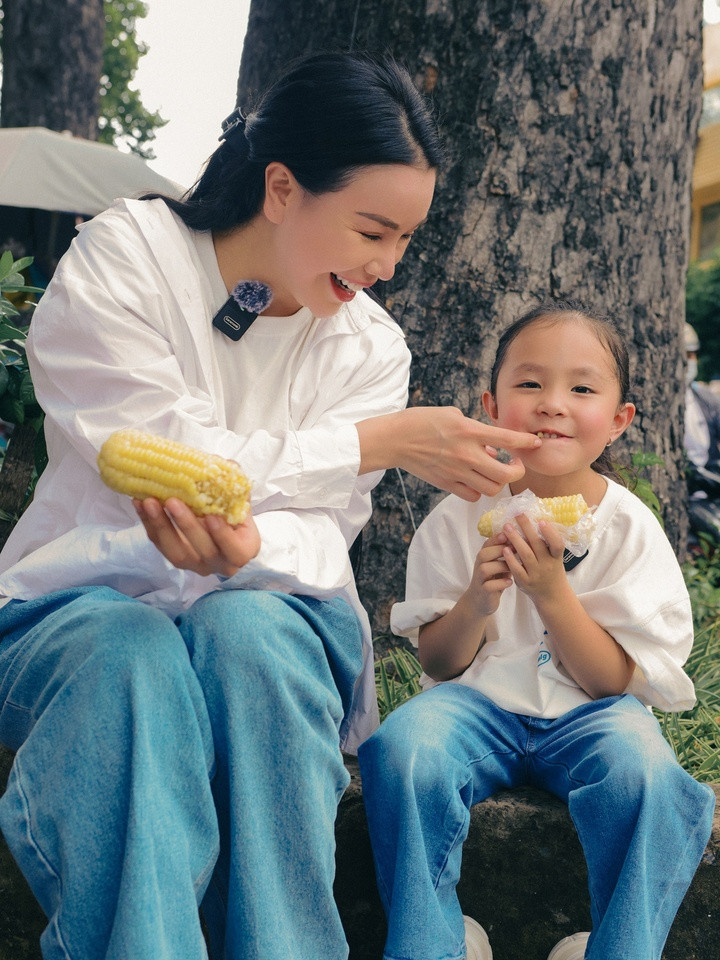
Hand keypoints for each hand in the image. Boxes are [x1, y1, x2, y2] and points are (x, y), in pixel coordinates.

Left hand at [134, 497, 260, 576]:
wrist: (225, 541)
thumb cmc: (236, 523)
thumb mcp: (242, 507)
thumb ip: (236, 490)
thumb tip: (228, 464)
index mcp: (240, 552)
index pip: (234, 550)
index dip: (223, 535)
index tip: (212, 516)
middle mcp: (218, 564)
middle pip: (202, 550)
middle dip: (185, 525)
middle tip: (172, 501)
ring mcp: (195, 564)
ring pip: (176, 551)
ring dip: (161, 525)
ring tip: (149, 502)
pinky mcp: (175, 559)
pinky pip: (160, 544)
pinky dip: (149, 523)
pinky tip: (141, 504)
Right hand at [358, 407, 541, 500]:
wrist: (396, 439)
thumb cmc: (423, 422)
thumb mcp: (453, 416)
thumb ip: (477, 433)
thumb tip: (491, 450)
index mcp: (469, 432)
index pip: (507, 440)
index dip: (526, 442)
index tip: (534, 443)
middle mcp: (466, 454)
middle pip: (505, 474)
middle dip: (517, 470)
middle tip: (515, 464)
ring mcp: (456, 472)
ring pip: (491, 488)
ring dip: (499, 481)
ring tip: (497, 472)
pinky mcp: (447, 484)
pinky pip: (473, 496)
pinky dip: (479, 490)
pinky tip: (476, 480)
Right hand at [469, 532, 512, 614]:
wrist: (481, 600)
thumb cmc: (494, 578)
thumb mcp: (500, 563)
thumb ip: (507, 553)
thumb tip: (524, 539)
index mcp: (484, 557)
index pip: (487, 543)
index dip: (497, 538)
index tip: (509, 534)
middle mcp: (479, 566)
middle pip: (483, 554)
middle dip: (499, 550)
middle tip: (513, 549)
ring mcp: (480, 579)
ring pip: (485, 569)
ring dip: (500, 566)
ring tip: (513, 568)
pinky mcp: (483, 591)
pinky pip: (488, 586)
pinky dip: (500, 583)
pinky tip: (510, 582)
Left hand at [501, 514, 565, 598]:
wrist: (552, 596)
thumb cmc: (552, 571)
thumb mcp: (554, 558)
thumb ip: (546, 544)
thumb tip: (534, 520)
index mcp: (556, 558)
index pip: (557, 545)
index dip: (550, 533)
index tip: (541, 521)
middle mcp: (547, 565)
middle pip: (537, 545)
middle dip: (527, 528)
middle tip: (517, 514)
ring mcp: (536, 574)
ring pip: (526, 555)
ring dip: (516, 540)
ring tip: (507, 527)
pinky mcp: (525, 582)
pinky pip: (516, 569)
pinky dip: (510, 559)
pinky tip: (504, 549)